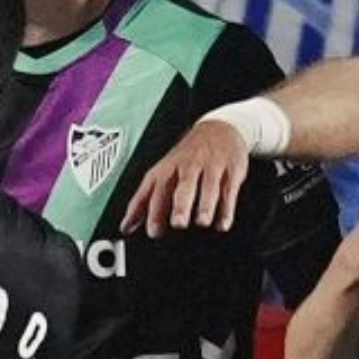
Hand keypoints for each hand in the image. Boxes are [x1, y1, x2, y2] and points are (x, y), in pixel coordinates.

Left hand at [121, 119, 249, 236]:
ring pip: (208, 186)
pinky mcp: (231, 171)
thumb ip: (145, 200)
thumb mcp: (163, 171)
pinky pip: (228, 190)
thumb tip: (127, 226)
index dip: (153, 210)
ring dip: (205, 205)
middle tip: (178, 224)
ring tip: (202, 222)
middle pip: (183, 185)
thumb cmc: (188, 156)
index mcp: (167, 168)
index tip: (152, 231)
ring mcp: (211, 167)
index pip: (156, 188)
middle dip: (180, 205)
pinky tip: (222, 223)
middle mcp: (188, 167)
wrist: (220, 128)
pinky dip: (226, 208)